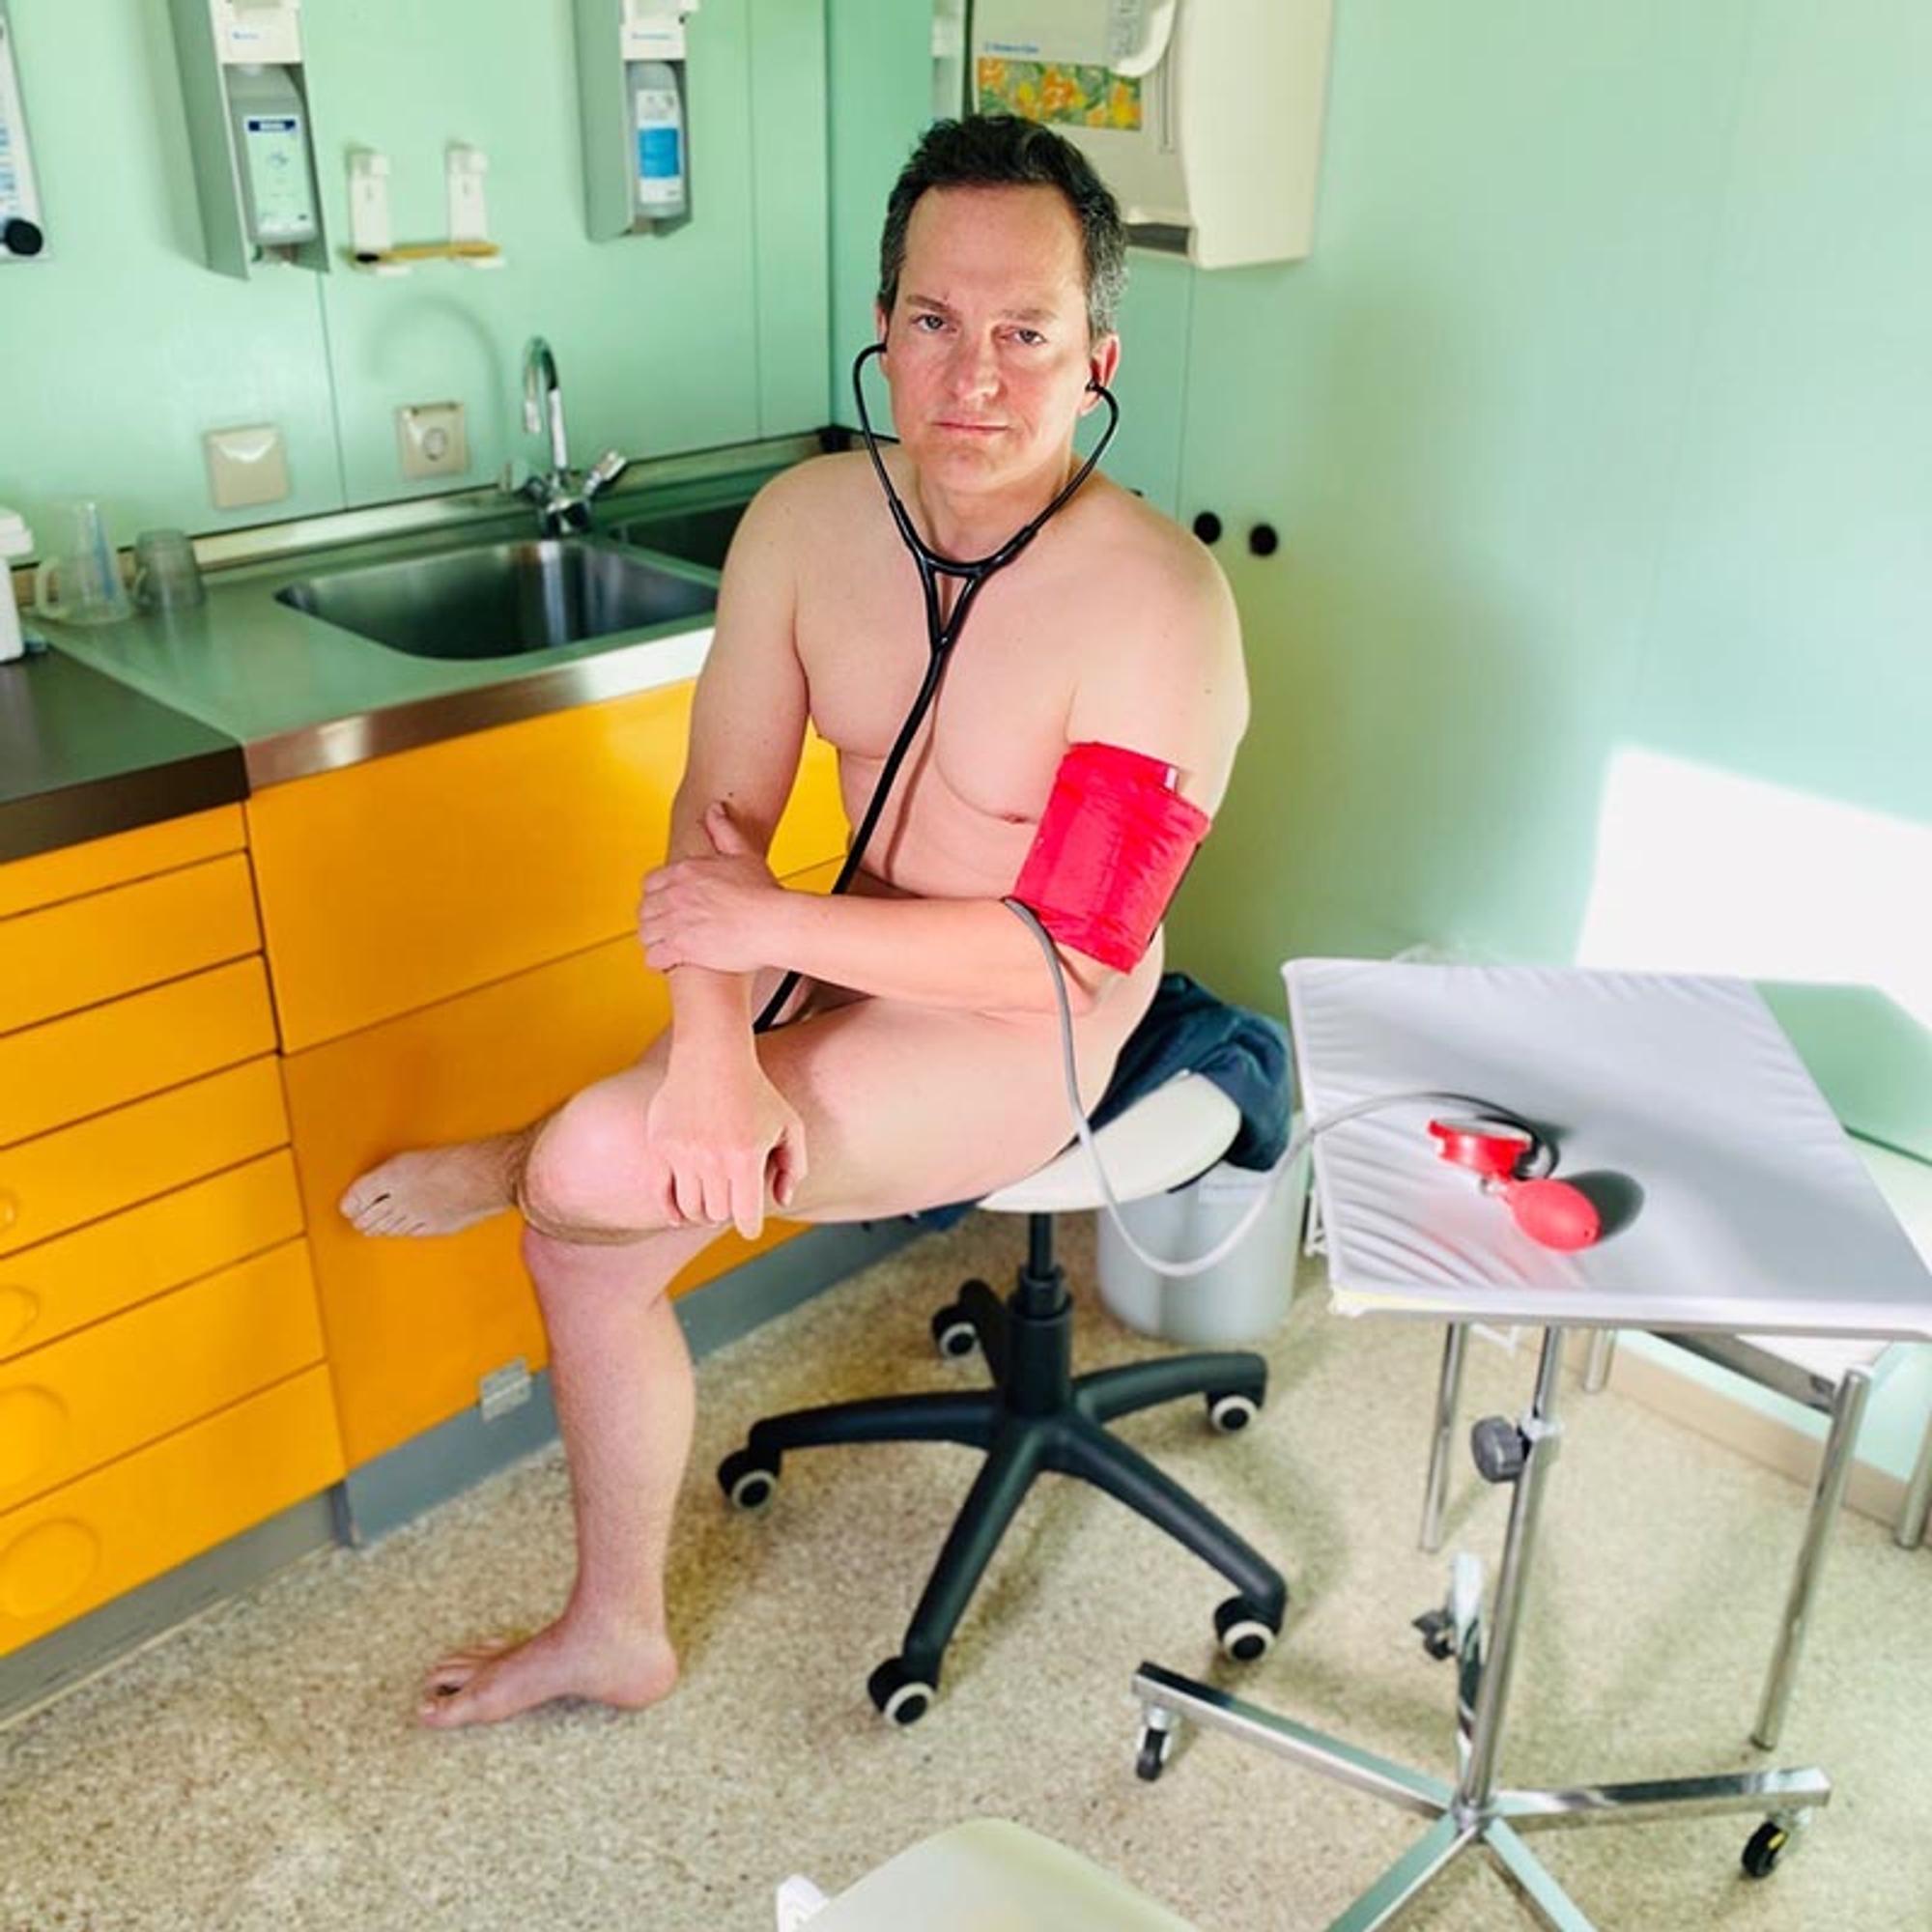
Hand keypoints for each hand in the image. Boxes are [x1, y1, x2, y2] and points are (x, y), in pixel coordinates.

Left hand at [638, 802, 784, 974]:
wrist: (774, 923)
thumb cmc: (764, 894)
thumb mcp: (743, 853)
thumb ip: (723, 830)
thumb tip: (714, 810)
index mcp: (686, 871)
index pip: (650, 883)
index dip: (656, 897)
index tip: (666, 904)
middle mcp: (676, 895)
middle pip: (645, 909)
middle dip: (654, 919)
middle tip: (666, 928)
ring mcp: (676, 921)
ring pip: (646, 933)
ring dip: (655, 940)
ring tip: (668, 946)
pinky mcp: (681, 947)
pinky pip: (653, 956)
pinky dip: (659, 961)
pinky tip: (670, 962)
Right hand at [645, 1051, 806, 1238]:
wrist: (713, 1057)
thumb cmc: (756, 1092)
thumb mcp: (790, 1125)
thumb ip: (793, 1166)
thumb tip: (782, 1201)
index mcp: (746, 1158)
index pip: (746, 1218)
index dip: (751, 1227)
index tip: (751, 1225)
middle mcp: (712, 1160)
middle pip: (717, 1214)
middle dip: (727, 1213)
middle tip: (732, 1202)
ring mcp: (683, 1154)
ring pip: (690, 1208)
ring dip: (702, 1211)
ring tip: (712, 1202)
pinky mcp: (661, 1146)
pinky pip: (661, 1193)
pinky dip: (671, 1210)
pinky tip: (680, 1215)